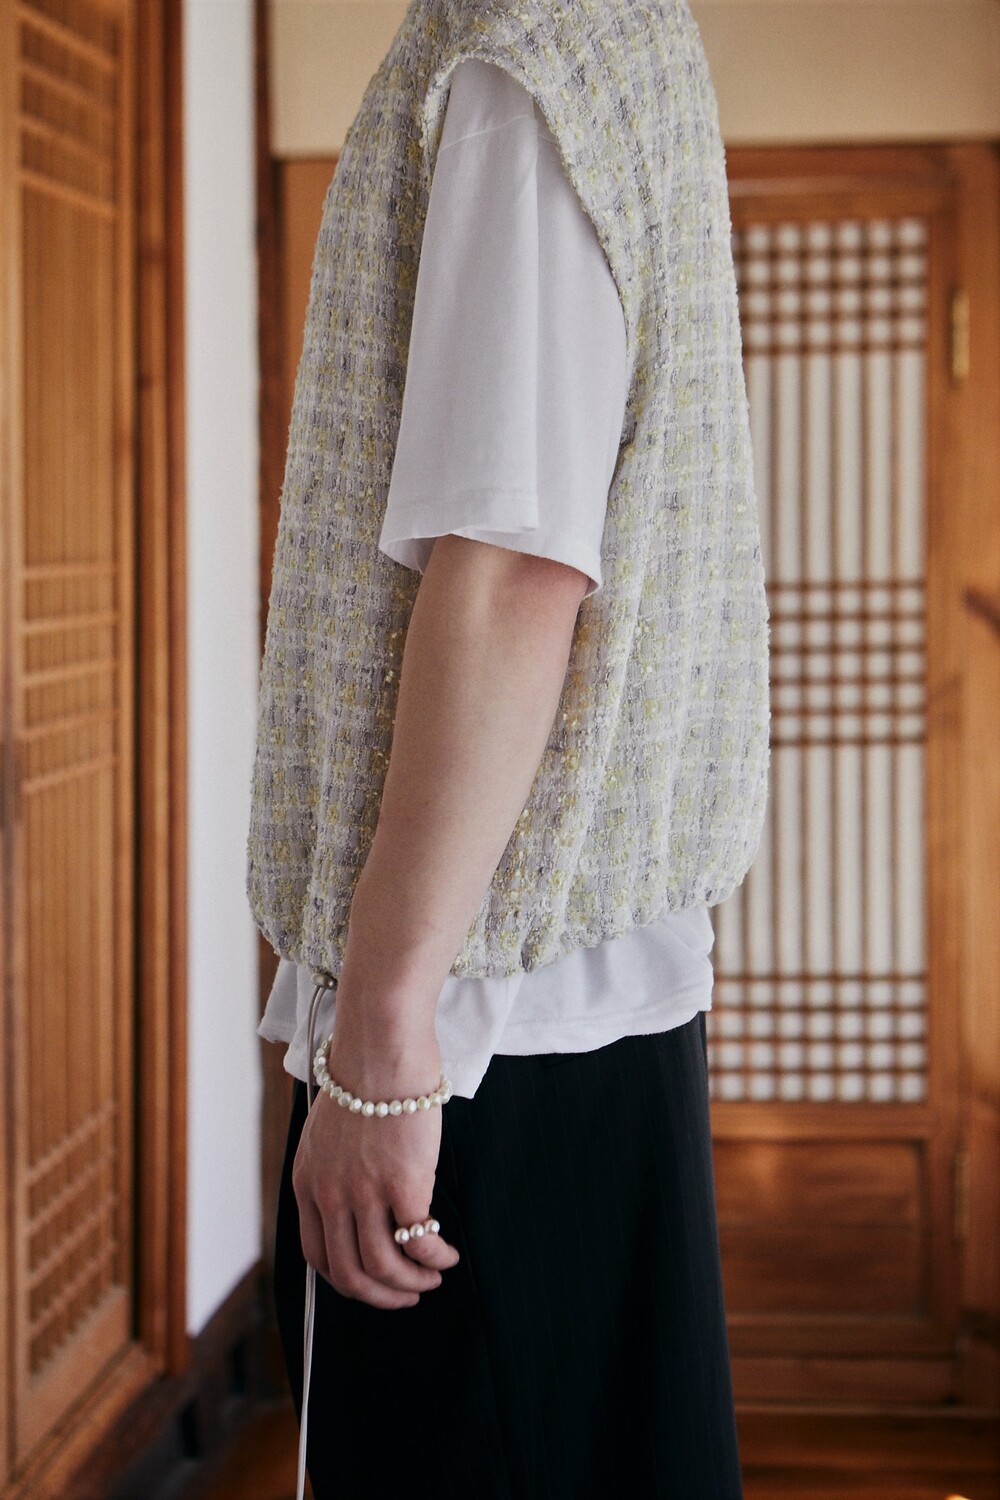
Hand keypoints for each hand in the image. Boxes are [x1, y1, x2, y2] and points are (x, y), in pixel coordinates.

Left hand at [292, 1028, 460, 1309]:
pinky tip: (447, 1254)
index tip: (372, 1282)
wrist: (381, 1046)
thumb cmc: (364, 1075)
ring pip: (384, 1267)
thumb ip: (335, 1168)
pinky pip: (418, 1241)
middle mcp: (330, 1193)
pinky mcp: (402, 1183)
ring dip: (412, 1283)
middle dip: (382, 1295)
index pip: (318, 1254)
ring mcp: (365, 1192)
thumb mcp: (329, 1130)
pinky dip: (435, 1258)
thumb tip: (358, 1195)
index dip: (347, 1280)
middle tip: (408, 1294)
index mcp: (307, 1181)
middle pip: (350, 1273)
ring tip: (433, 1276)